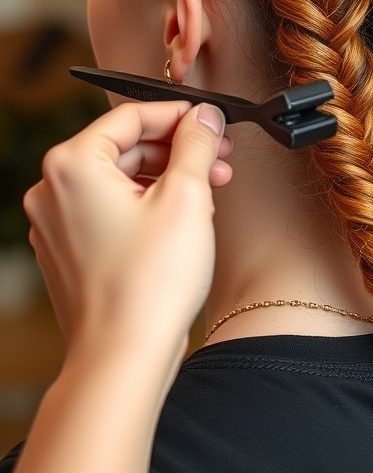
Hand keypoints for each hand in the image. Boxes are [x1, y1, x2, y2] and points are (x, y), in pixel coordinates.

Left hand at [24, 101, 231, 373]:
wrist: (122, 356)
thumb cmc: (150, 284)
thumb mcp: (186, 197)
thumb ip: (195, 144)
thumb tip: (204, 116)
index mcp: (72, 165)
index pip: (130, 117)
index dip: (178, 116)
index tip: (210, 122)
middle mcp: (52, 190)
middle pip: (124, 149)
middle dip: (176, 152)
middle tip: (219, 161)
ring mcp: (55, 224)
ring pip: (117, 182)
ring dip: (164, 180)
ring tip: (209, 193)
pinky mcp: (66, 253)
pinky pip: (108, 212)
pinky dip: (143, 207)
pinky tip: (181, 221)